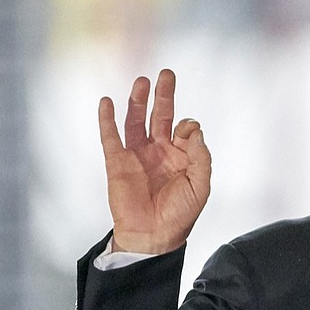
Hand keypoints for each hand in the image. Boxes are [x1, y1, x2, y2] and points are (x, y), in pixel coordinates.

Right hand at [98, 69, 210, 253]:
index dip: (187, 127)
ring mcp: (137, 155)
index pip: (184, 129)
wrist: (153, 236)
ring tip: (141, 81)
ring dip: (138, 100)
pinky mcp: (117, 162)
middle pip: (160, 115)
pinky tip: (108, 102)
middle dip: (163, 95)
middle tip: (166, 74)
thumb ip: (201, 155)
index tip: (185, 134)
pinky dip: (108, 119)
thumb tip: (191, 128)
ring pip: (136, 120)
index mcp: (180, 156)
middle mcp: (158, 151)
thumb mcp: (201, 184)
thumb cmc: (180, 214)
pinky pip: (110, 136)